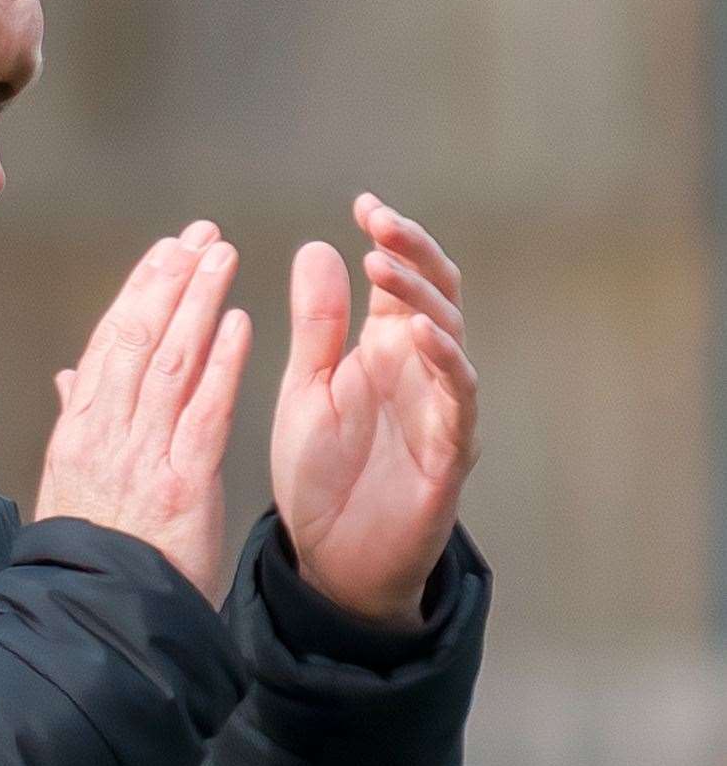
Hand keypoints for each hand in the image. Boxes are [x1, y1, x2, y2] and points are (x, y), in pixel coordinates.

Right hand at [35, 220, 253, 604]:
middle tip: (199, 235)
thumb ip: (76, 422)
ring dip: (198, 302)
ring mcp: (143, 452)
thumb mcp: (67, 483)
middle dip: (171, 279)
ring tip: (222, 257)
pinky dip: (221, 362)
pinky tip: (238, 322)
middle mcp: (108, 431)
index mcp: (80, 429)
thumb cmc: (86, 556)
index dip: (139, 290)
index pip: (110, 342)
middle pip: (139, 337)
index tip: (164, 252)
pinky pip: (203, 409)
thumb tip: (71, 376)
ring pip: (171, 360)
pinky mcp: (183, 480)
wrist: (95, 614)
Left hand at [271, 194, 480, 626]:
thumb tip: (318, 247)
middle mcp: (420, 371)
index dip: (392, 239)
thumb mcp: (307, 386)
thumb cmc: (322, 472)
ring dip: (421, 298)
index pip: (400, 280)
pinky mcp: (448, 454)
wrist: (330, 560)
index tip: (364, 205)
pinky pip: (458, 401)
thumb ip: (316, 323)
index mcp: (384, 350)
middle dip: (412, 253)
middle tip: (379, 221)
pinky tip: (421, 335)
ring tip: (383, 265)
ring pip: (452, 337)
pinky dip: (445, 363)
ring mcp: (440, 410)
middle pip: (435, 295)